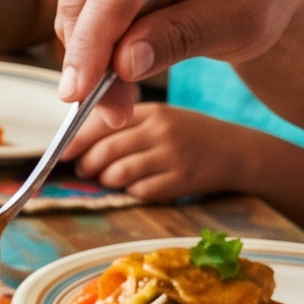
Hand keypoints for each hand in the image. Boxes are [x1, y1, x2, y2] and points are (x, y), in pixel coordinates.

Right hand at [51, 0, 303, 124]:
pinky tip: (115, 69)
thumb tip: (123, 64)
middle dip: (87, 57)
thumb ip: (184, 37)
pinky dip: (88, 43)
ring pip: (73, 0)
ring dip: (86, 56)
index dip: (95, 40)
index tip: (81, 93)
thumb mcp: (242, 21)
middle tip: (108, 112)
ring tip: (118, 98)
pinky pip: (77, 3)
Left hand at [62, 103, 261, 200]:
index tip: (63, 152)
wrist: (239, 152)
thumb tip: (78, 143)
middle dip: (87, 165)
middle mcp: (161, 131)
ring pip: (118, 173)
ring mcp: (172, 156)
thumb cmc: (191, 136)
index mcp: (152, 111)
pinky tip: (138, 185)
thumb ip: (126, 126)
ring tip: (109, 178)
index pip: (103, 123)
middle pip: (105, 151)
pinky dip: (132, 192)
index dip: (76, 141)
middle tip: (85, 170)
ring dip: (107, 180)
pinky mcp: (181, 181)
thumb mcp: (162, 118)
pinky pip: (140, 191)